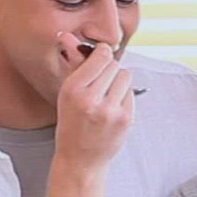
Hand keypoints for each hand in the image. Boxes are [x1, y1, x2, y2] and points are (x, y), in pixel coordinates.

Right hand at [53, 33, 133, 170]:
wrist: (80, 160)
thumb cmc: (71, 123)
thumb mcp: (66, 94)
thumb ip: (72, 64)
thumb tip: (68, 37)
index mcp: (73, 90)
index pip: (100, 56)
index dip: (101, 54)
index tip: (99, 58)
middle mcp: (91, 100)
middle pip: (114, 64)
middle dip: (108, 70)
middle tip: (100, 84)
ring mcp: (110, 111)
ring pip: (125, 76)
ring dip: (117, 82)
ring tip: (106, 96)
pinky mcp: (125, 119)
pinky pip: (130, 93)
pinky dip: (123, 97)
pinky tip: (111, 110)